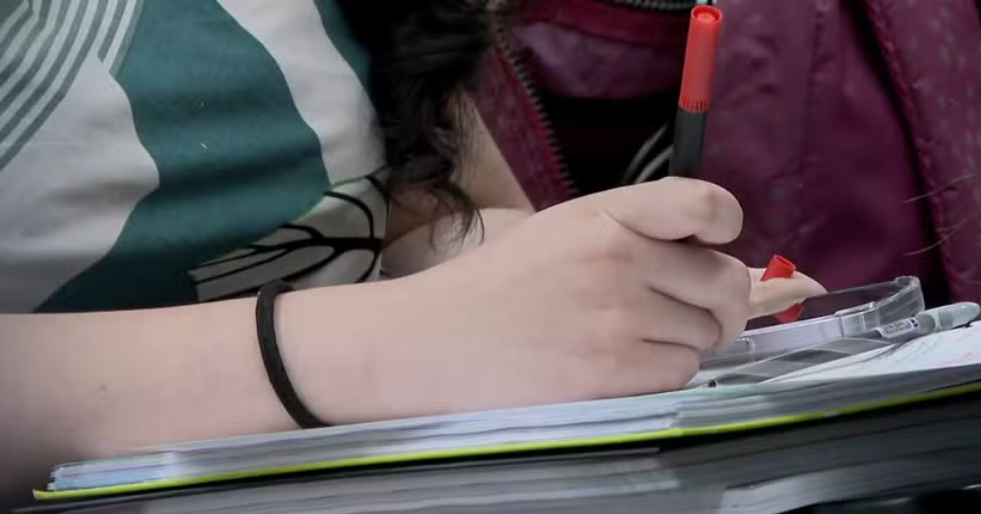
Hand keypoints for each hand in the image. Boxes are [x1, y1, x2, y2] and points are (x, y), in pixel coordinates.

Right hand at [302, 178, 822, 421]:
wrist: (435, 341)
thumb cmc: (499, 283)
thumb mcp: (563, 230)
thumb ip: (637, 232)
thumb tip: (724, 255)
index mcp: (605, 214)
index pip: (705, 205)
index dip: (726, 225)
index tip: (717, 242)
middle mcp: (619, 259)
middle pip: (723, 281)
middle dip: (718, 301)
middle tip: (688, 310)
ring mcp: (618, 318)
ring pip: (707, 334)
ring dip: (685, 339)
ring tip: (633, 336)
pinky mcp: (613, 372)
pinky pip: (682, 373)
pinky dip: (664, 372)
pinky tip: (622, 363)